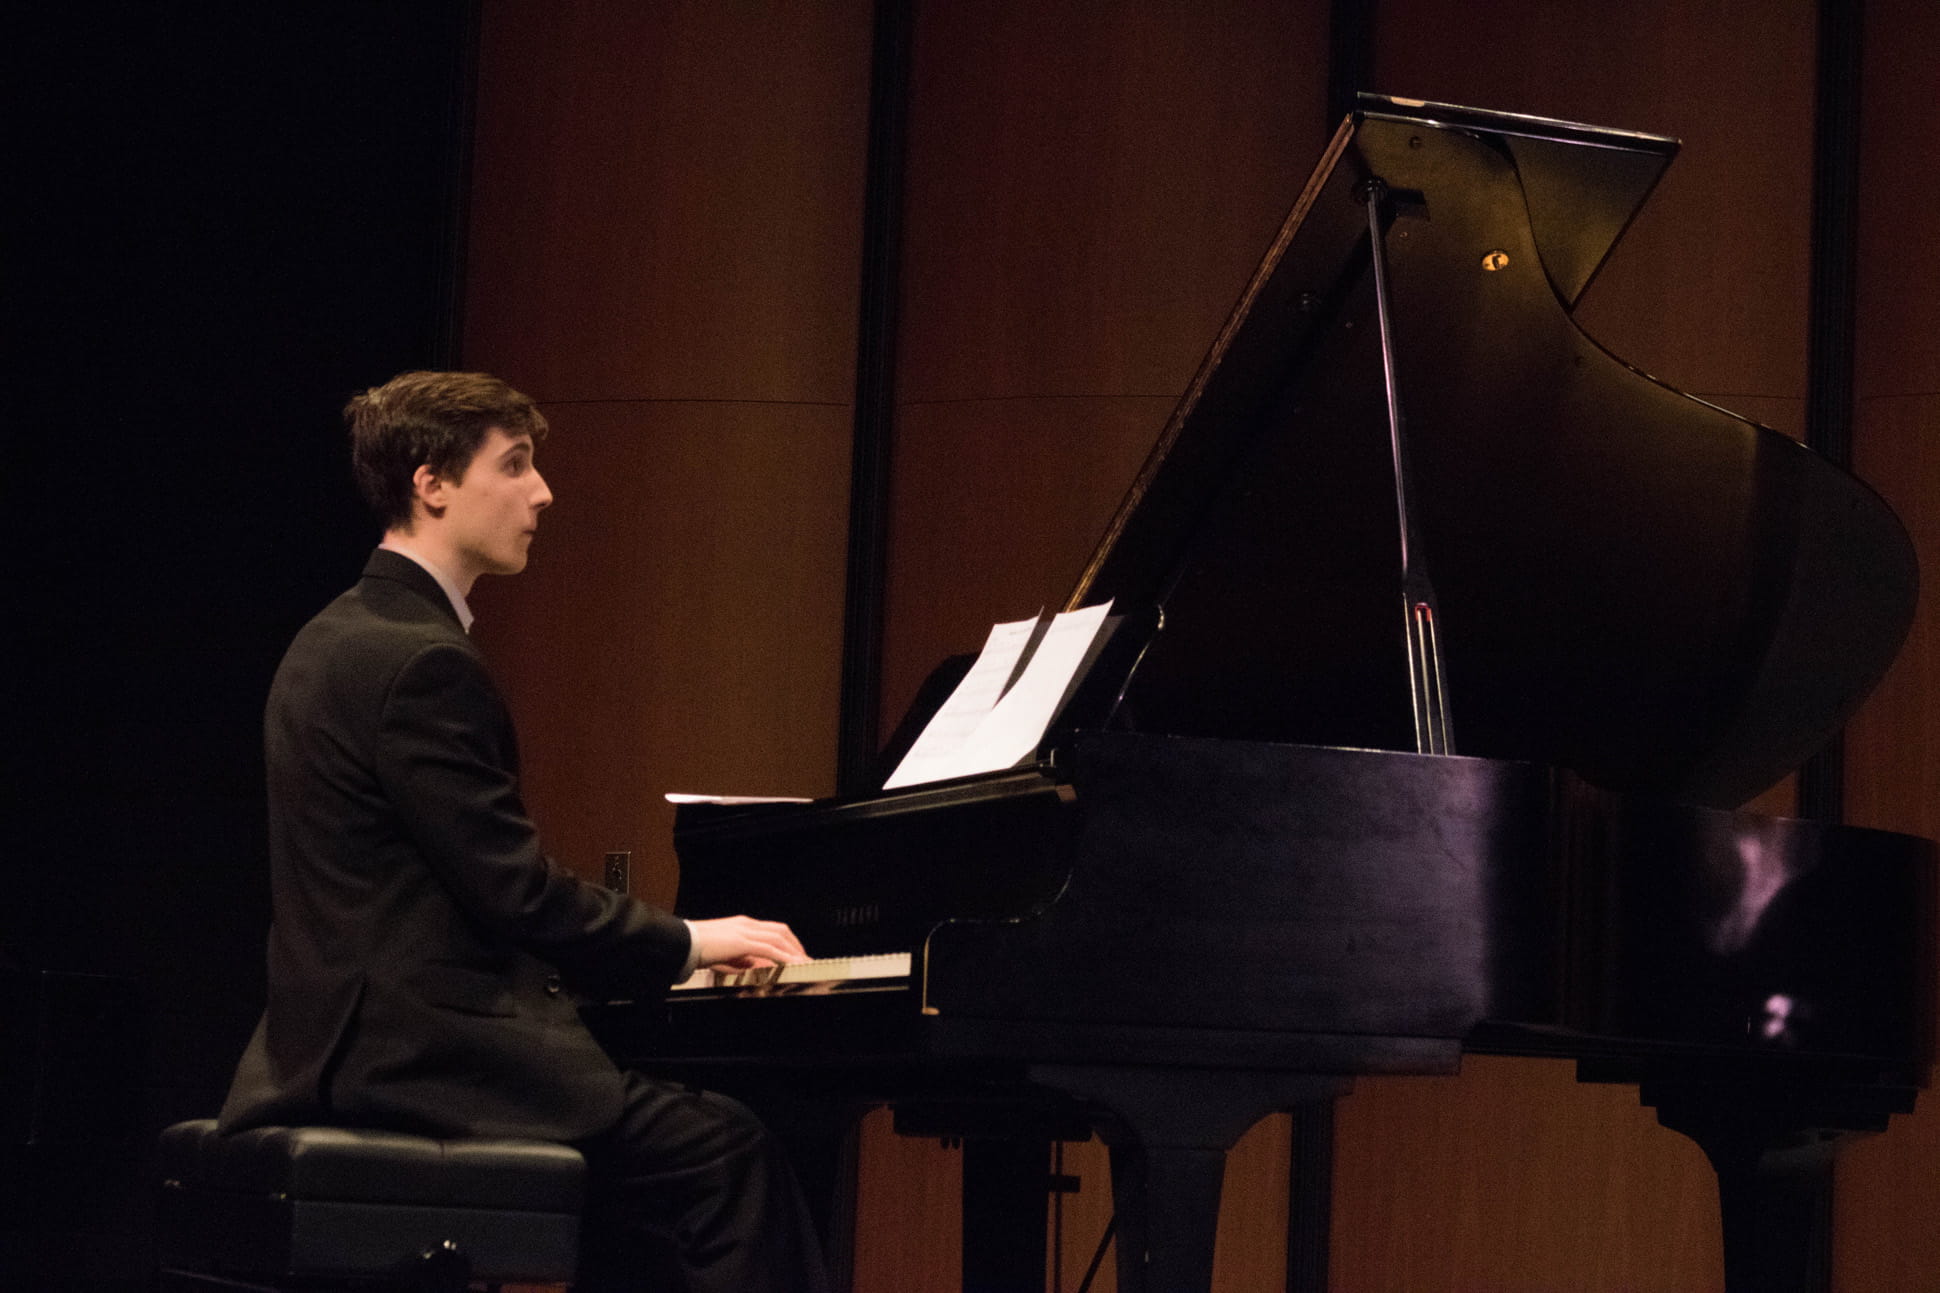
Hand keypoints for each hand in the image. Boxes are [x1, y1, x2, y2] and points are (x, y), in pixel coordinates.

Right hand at [688, 915, 808, 970]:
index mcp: (742, 924)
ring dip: (794, 951)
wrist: (682, 943)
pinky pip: (769, 949)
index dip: (787, 941)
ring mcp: (744, 931)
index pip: (772, 929)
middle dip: (795, 945)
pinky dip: (784, 956)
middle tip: (805, 959)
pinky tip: (792, 964)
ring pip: (778, 938)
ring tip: (804, 963)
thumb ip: (740, 958)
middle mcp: (746, 924)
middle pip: (780, 931)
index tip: (796, 953)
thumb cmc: (697, 948)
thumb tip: (755, 966)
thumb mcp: (724, 954)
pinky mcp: (741, 942)